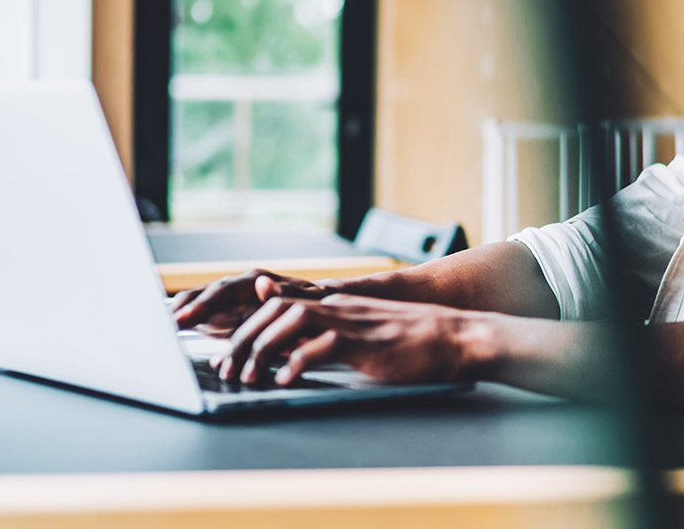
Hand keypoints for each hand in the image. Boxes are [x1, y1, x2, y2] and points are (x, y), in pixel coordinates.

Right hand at [170, 270, 331, 335]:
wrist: (315, 305)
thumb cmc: (311, 305)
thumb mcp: (304, 301)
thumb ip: (283, 295)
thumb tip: (261, 284)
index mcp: (256, 282)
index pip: (224, 290)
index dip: (203, 305)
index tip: (183, 318)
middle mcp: (237, 286)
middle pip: (204, 295)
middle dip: (183, 310)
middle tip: (162, 325)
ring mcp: (229, 298)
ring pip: (198, 302)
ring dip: (178, 315)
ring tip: (156, 329)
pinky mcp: (223, 312)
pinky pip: (200, 315)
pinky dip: (184, 321)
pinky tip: (166, 330)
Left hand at [212, 293, 486, 385]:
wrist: (456, 338)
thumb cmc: (413, 344)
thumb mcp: (362, 336)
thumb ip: (329, 338)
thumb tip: (292, 355)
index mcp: (335, 306)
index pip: (276, 303)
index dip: (245, 325)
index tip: (226, 353)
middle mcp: (338, 307)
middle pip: (274, 308)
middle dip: (243, 338)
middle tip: (226, 369)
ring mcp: (353, 320)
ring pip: (293, 319)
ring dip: (263, 347)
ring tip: (248, 376)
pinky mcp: (367, 339)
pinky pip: (325, 343)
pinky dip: (299, 360)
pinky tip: (285, 380)